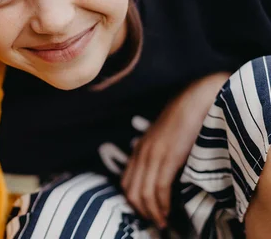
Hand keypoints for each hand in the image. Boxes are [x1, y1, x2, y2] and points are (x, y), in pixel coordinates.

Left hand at [121, 72, 230, 228]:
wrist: (195, 100)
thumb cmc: (184, 119)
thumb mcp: (165, 139)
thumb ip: (159, 154)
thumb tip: (162, 175)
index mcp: (139, 149)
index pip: (126, 182)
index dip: (134, 202)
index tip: (146, 213)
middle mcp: (141, 153)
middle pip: (130, 191)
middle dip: (141, 211)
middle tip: (155, 222)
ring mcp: (152, 155)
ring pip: (143, 193)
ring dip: (152, 212)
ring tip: (162, 222)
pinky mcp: (167, 157)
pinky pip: (158, 188)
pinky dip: (161, 205)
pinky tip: (167, 212)